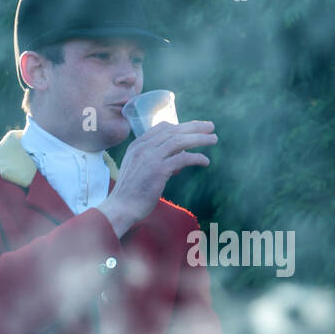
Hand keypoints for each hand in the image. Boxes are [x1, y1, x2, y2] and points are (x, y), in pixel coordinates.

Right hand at [98, 120, 216, 236]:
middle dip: (194, 127)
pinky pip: (182, 159)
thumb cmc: (131, 193)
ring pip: (179, 141)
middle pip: (173, 131)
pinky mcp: (158, 171)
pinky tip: (205, 161)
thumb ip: (154, 160)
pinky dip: (196, 158)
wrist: (121, 208)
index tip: (195, 127)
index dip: (180, 126)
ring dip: (199, 139)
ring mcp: (150, 158)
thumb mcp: (138, 169)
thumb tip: (178, 160)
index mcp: (137, 145)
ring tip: (214, 139)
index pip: (162, 128)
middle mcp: (143, 148)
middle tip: (211, 126)